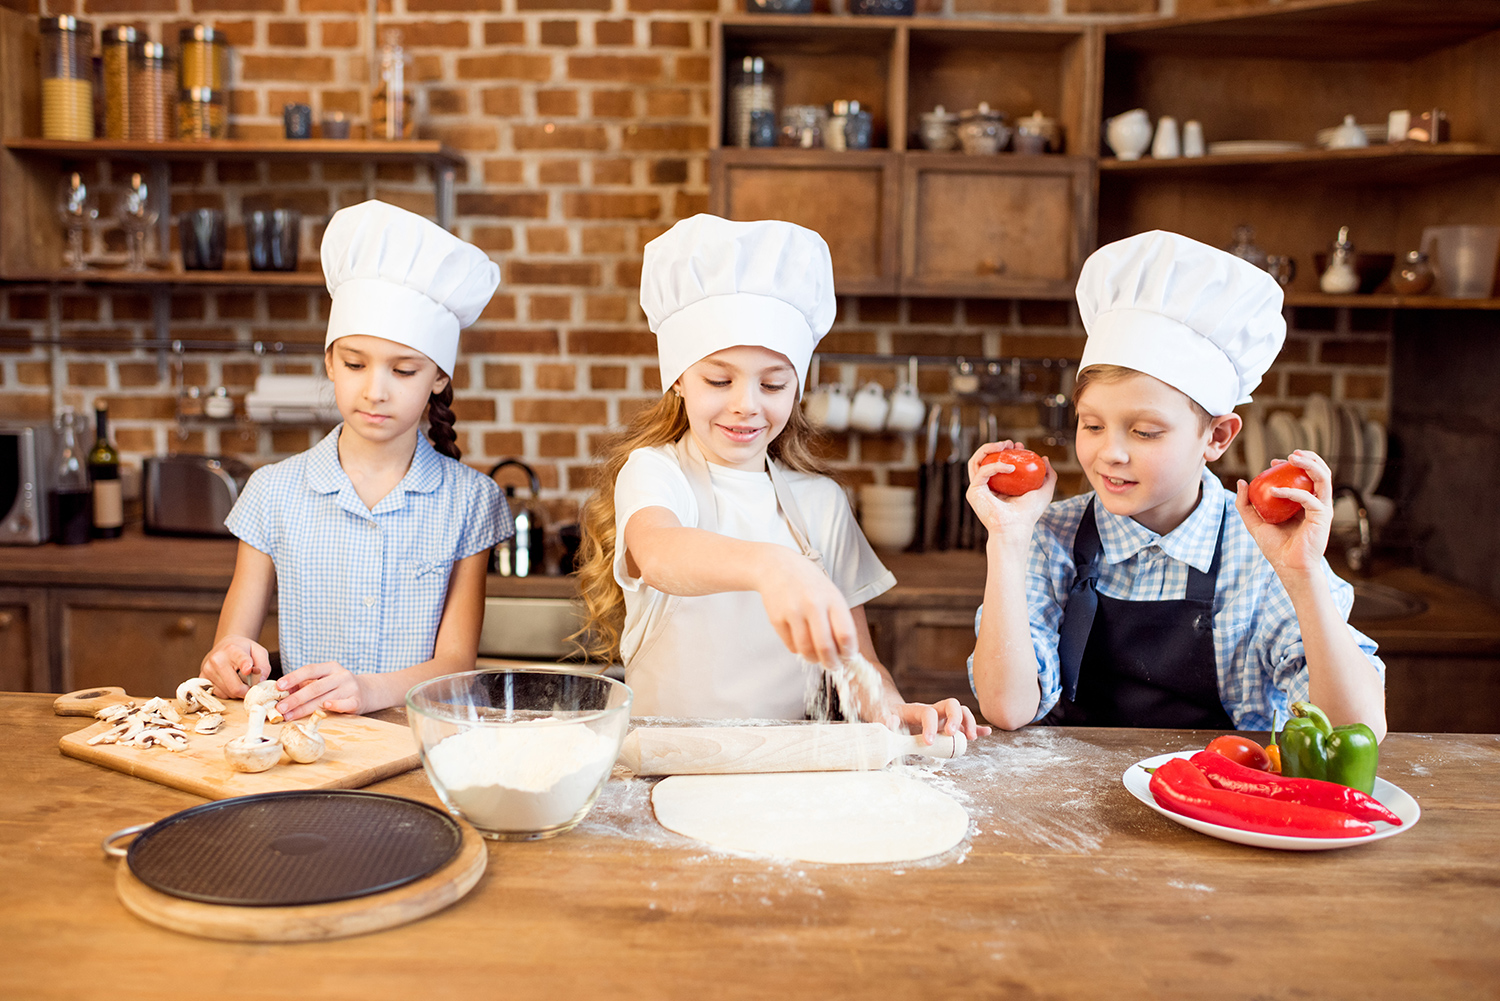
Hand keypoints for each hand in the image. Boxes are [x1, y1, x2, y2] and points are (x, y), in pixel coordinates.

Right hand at [199, 635, 271, 698]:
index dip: (244, 665)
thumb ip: (264, 666)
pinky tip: (230, 682)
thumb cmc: (244, 651)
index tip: (248, 669)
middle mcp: (217, 659)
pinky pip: (219, 694)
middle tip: (252, 686)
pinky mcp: (202, 678)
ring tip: (240, 680)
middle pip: (235, 687)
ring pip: (228, 693)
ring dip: (238, 692)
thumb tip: (261, 682)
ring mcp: (207, 669)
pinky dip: (228, 692)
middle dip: (247, 691)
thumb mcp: (259, 652)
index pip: (240, 659)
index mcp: (233, 649)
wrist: (224, 646)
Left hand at [274, 661, 367, 719]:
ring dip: (304, 708)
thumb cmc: (339, 686)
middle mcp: (341, 676)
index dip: (293, 677)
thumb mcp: (324, 680)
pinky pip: (344, 704)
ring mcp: (350, 688)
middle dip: (295, 698)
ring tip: (289, 715)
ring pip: (325, 698)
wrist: (368, 691)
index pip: (309, 670)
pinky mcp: (357, 701)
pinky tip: (325, 706)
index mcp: (330, 667)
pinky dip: (335, 705)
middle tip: (280, 708)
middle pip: (315, 687)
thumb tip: (281, 692)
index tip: (279, 686)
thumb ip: (306, 683)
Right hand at [758, 550, 857, 667]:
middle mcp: (813, 604)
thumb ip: (839, 620)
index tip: (849, 658)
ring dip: (814, 659)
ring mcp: (793, 612)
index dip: (849, 652)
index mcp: (832, 598)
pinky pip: (791, 646)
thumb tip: (846, 651)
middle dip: (832, 663)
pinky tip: (801, 641)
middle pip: (826, 647)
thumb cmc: (809, 583)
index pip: (845, 634)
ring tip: (816, 657)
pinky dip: (798, 650)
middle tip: (834, 666)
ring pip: (806, 650)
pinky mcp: (776, 618)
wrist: (777, 566)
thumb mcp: (830, 594)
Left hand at [885, 699, 990, 743]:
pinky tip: (986, 732)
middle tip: (952, 735)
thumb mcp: (881, 718)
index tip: (929, 742)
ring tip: (970, 738)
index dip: (930, 726)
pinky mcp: (946, 726)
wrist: (890, 710)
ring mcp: (942, 717)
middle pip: (951, 704)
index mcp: (917, 709)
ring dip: (969, 723)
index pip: (929, 712)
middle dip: (956, 718)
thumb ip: (885, 720)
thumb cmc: (886, 716)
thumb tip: (891, 721)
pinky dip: (976, 728)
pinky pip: (964, 725)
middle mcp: (933, 710)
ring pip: (961, 712)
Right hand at [965, 440, 1055, 541]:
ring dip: (988, 448)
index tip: (1020, 445)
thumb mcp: (1044, 491)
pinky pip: (983, 471)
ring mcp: (978, 488)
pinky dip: (996, 466)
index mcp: (998, 486)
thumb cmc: (1029, 513)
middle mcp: (986, 486)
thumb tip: (1045, 459)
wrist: (1017, 527)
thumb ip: (1048, 475)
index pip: (998, 462)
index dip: (1007, 451)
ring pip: (976, 461)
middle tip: (1010, 443)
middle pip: (985, 459)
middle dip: (995, 446)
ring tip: (1004, 445)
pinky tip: (1011, 467)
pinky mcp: (973, 491)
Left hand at [1236, 450, 1332, 576]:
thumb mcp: (1254, 523)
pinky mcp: (1323, 517)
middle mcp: (1315, 502)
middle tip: (1291, 454)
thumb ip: (1245, 504)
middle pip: (1320, 472)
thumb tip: (1241, 482)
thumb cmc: (1275, 547)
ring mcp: (1321, 508)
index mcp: (1303, 502)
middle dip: (1308, 458)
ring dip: (1310, 464)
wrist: (1288, 567)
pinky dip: (1293, 492)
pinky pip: (1309, 499)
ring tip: (1293, 458)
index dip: (1291, 465)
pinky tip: (1275, 491)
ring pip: (1324, 478)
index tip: (1273, 462)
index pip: (1304, 476)